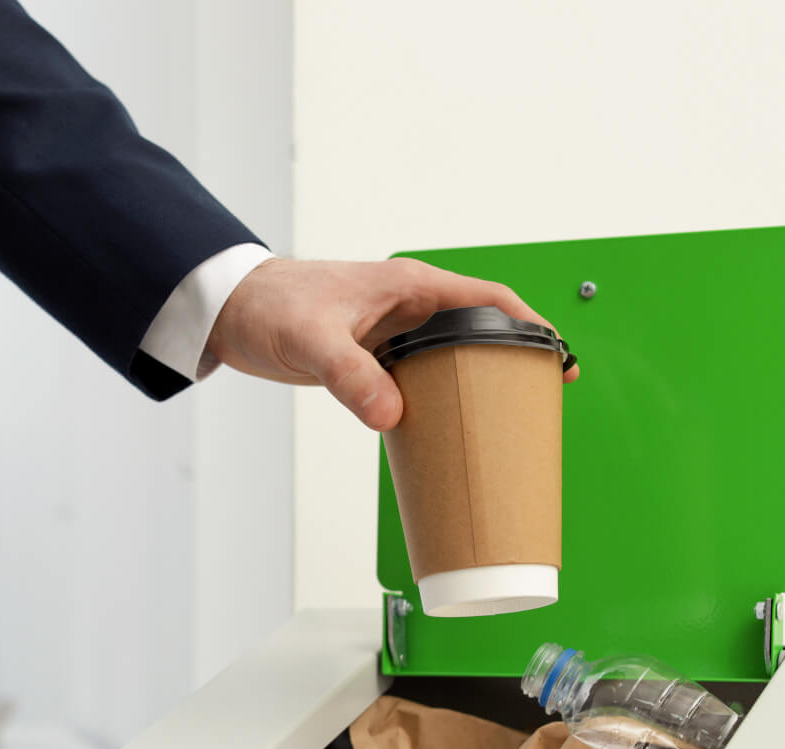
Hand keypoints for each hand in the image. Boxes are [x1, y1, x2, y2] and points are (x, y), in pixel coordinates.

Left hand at [206, 257, 577, 430]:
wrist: (228, 310)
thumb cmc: (268, 306)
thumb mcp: (312, 341)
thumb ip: (352, 377)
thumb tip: (392, 415)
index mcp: (409, 286)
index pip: (489, 300)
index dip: (529, 326)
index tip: (556, 356)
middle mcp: (408, 305)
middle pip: (480, 330)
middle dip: (512, 361)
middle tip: (539, 400)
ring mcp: (392, 331)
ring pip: (452, 356)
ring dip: (476, 383)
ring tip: (503, 421)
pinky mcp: (374, 355)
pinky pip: (422, 376)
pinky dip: (440, 398)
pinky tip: (446, 427)